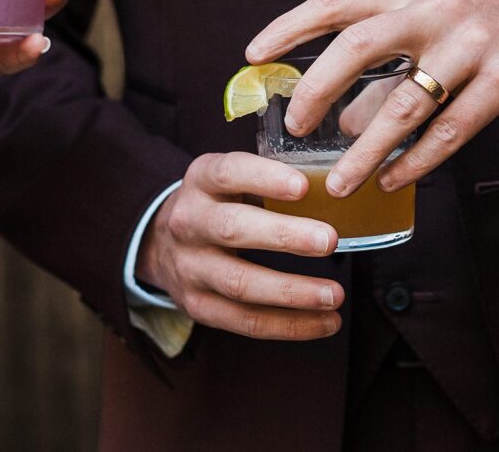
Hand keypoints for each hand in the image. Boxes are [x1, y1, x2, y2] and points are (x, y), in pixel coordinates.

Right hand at [136, 152, 344, 339]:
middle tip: (329, 241)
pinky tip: (325, 322)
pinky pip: (245, 321)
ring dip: (292, 292)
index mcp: (201, 180)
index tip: (304, 186)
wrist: (160, 243)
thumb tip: (337, 190)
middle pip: (233, 230)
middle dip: (284, 237)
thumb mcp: (231, 179)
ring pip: (240, 283)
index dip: (265, 179)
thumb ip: (272, 180)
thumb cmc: (218, 204)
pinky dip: (289, 325)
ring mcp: (190, 267)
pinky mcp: (197, 305)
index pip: (228, 173)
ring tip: (335, 295)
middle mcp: (188, 222)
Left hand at [246, 0, 498, 195]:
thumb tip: (343, 119)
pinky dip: (415, 162)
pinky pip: (448, 132)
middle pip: (357, 47)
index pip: (336, 4)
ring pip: (403, 104)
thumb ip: (387, 73)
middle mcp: (436, 11)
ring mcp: (473, 44)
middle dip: (316, 91)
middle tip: (295, 129)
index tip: (252, 55)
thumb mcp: (435, 38)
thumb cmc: (494, 36)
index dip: (289, 28)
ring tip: (340, 183)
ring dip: (366, 151)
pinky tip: (392, 182)